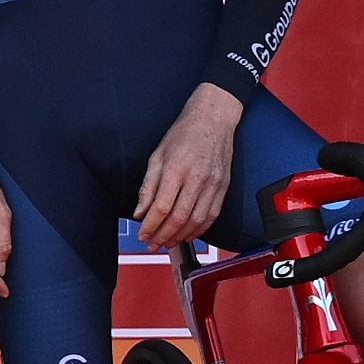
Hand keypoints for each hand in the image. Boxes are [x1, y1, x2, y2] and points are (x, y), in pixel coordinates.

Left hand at [128, 82, 245, 261]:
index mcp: (176, 169)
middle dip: (163, 236)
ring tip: (167, 243)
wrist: (214, 119)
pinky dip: (199, 230)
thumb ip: (148, 186)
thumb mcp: (157, 156)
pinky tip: (187, 234)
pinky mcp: (224, 187)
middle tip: (152, 244)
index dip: (150, 226)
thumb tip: (140, 212)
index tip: (142, 235)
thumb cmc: (184, 133)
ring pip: (197, 221)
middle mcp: (197, 178)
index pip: (161, 207)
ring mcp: (213, 184)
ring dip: (180, 237)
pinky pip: (212, 216)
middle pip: (179, 218)